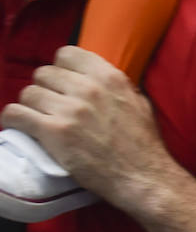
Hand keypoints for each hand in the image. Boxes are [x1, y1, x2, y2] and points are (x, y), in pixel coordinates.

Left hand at [0, 46, 180, 211]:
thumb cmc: (144, 145)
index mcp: (109, 78)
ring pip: (28, 93)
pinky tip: (22, 126)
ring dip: (31, 107)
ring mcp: (70, 110)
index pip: (66, 54)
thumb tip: (96, 80)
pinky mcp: (54, 132)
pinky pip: (15, 114)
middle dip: (46, 90)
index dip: (61, 69)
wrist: (143, 178)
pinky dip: (14, 120)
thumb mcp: (139, 105)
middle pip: (43, 74)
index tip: (63, 84)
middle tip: (53, 108)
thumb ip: (115, 88)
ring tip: (40, 120)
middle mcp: (88, 89)